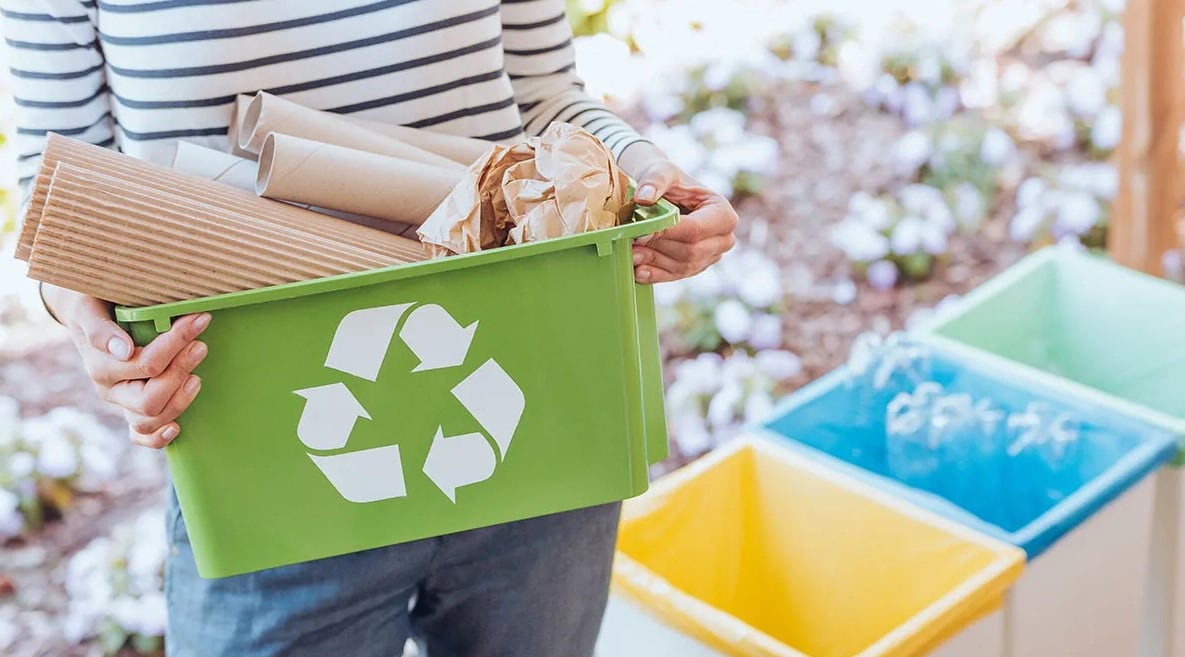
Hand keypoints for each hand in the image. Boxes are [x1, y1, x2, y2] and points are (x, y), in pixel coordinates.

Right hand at [46, 286, 210, 447]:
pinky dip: (158, 438)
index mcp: (100, 366)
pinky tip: (177, 428)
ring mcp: (121, 403)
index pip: (146, 364)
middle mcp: (110, 389)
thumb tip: (123, 350)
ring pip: (149, 421)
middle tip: (200, 346)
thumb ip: (100, 329)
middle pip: (150, 399)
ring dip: (179, 400)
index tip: (199, 319)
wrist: (86, 312)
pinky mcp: (131, 410)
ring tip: (196, 376)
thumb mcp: (90, 307)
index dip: (176, 343)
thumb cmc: (95, 305)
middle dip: (180, 372)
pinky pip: (140, 436)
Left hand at [621, 148, 737, 283]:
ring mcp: (710, 256)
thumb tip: (644, 197)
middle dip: (659, 248)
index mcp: (723, 213)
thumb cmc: (668, 180)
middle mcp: (724, 239)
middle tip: (631, 242)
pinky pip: (675, 276)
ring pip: (682, 266)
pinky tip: (638, 271)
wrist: (664, 194)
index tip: (641, 232)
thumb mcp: (662, 171)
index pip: (696, 230)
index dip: (668, 233)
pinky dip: (655, 274)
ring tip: (630, 253)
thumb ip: (654, 180)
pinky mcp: (695, 268)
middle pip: (690, 251)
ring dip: (654, 262)